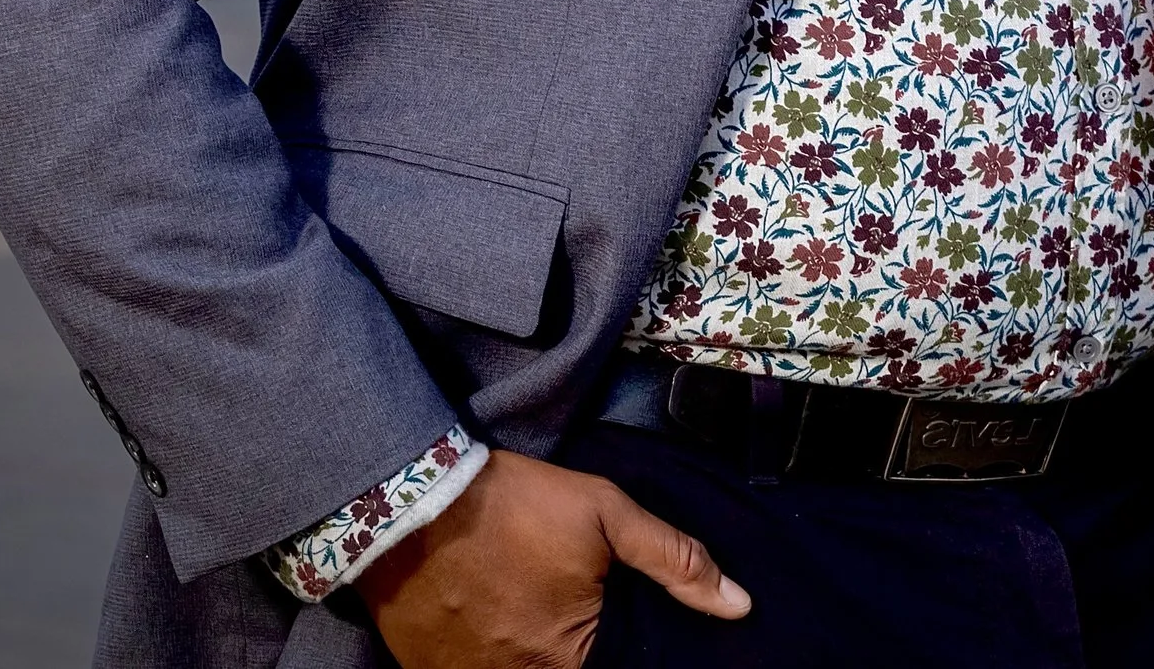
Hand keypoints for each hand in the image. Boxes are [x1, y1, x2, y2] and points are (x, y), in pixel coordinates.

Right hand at [358, 448, 749, 667]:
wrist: (414, 502)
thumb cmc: (515, 504)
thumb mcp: (605, 513)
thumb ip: (674, 560)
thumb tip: (738, 605)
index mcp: (573, 656)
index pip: (623, 666)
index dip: (627, 643)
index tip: (610, 611)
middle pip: (572, 668)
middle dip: (580, 642)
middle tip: (565, 597)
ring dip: (535, 646)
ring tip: (528, 602)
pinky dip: (494, 649)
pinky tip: (497, 611)